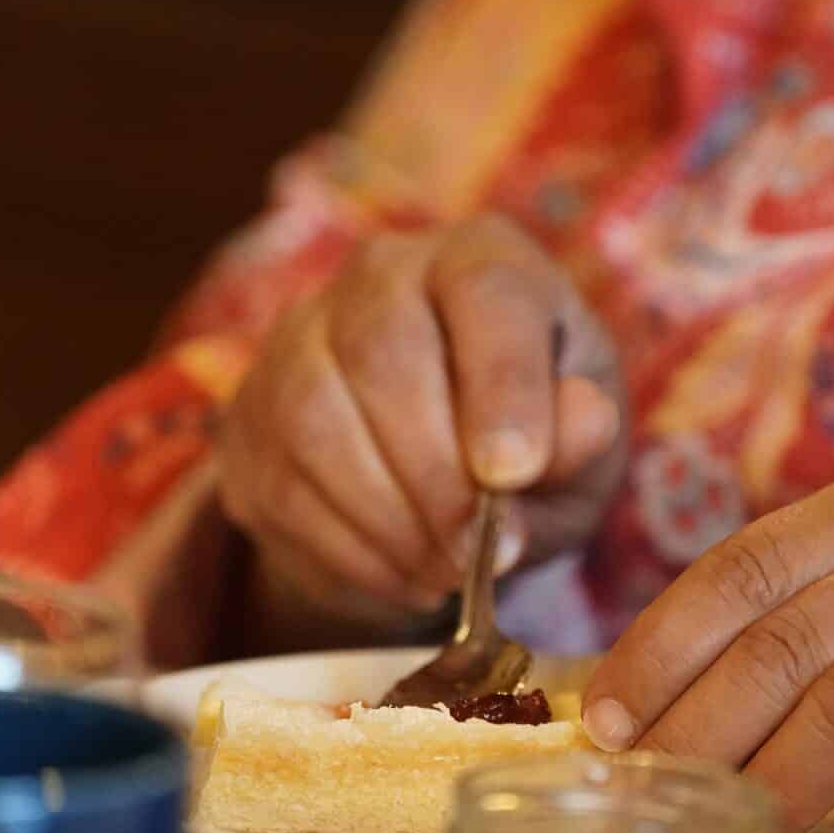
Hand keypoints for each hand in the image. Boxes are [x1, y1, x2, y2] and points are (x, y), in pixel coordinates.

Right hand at [218, 214, 626, 632]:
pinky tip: (404, 574)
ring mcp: (298, 340)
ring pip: (316, 421)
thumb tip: (571, 435)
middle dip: (435, 475)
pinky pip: (283, 484)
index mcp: (480, 258)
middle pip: (384, 356)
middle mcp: (379, 275)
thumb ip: (583, 439)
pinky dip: (350, 549)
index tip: (513, 473)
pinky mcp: (248, 418)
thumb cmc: (532, 442)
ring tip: (445, 572)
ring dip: (388, 520)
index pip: (485, 294)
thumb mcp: (585, 444)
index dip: (500, 384)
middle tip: (477, 554)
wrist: (447, 478)